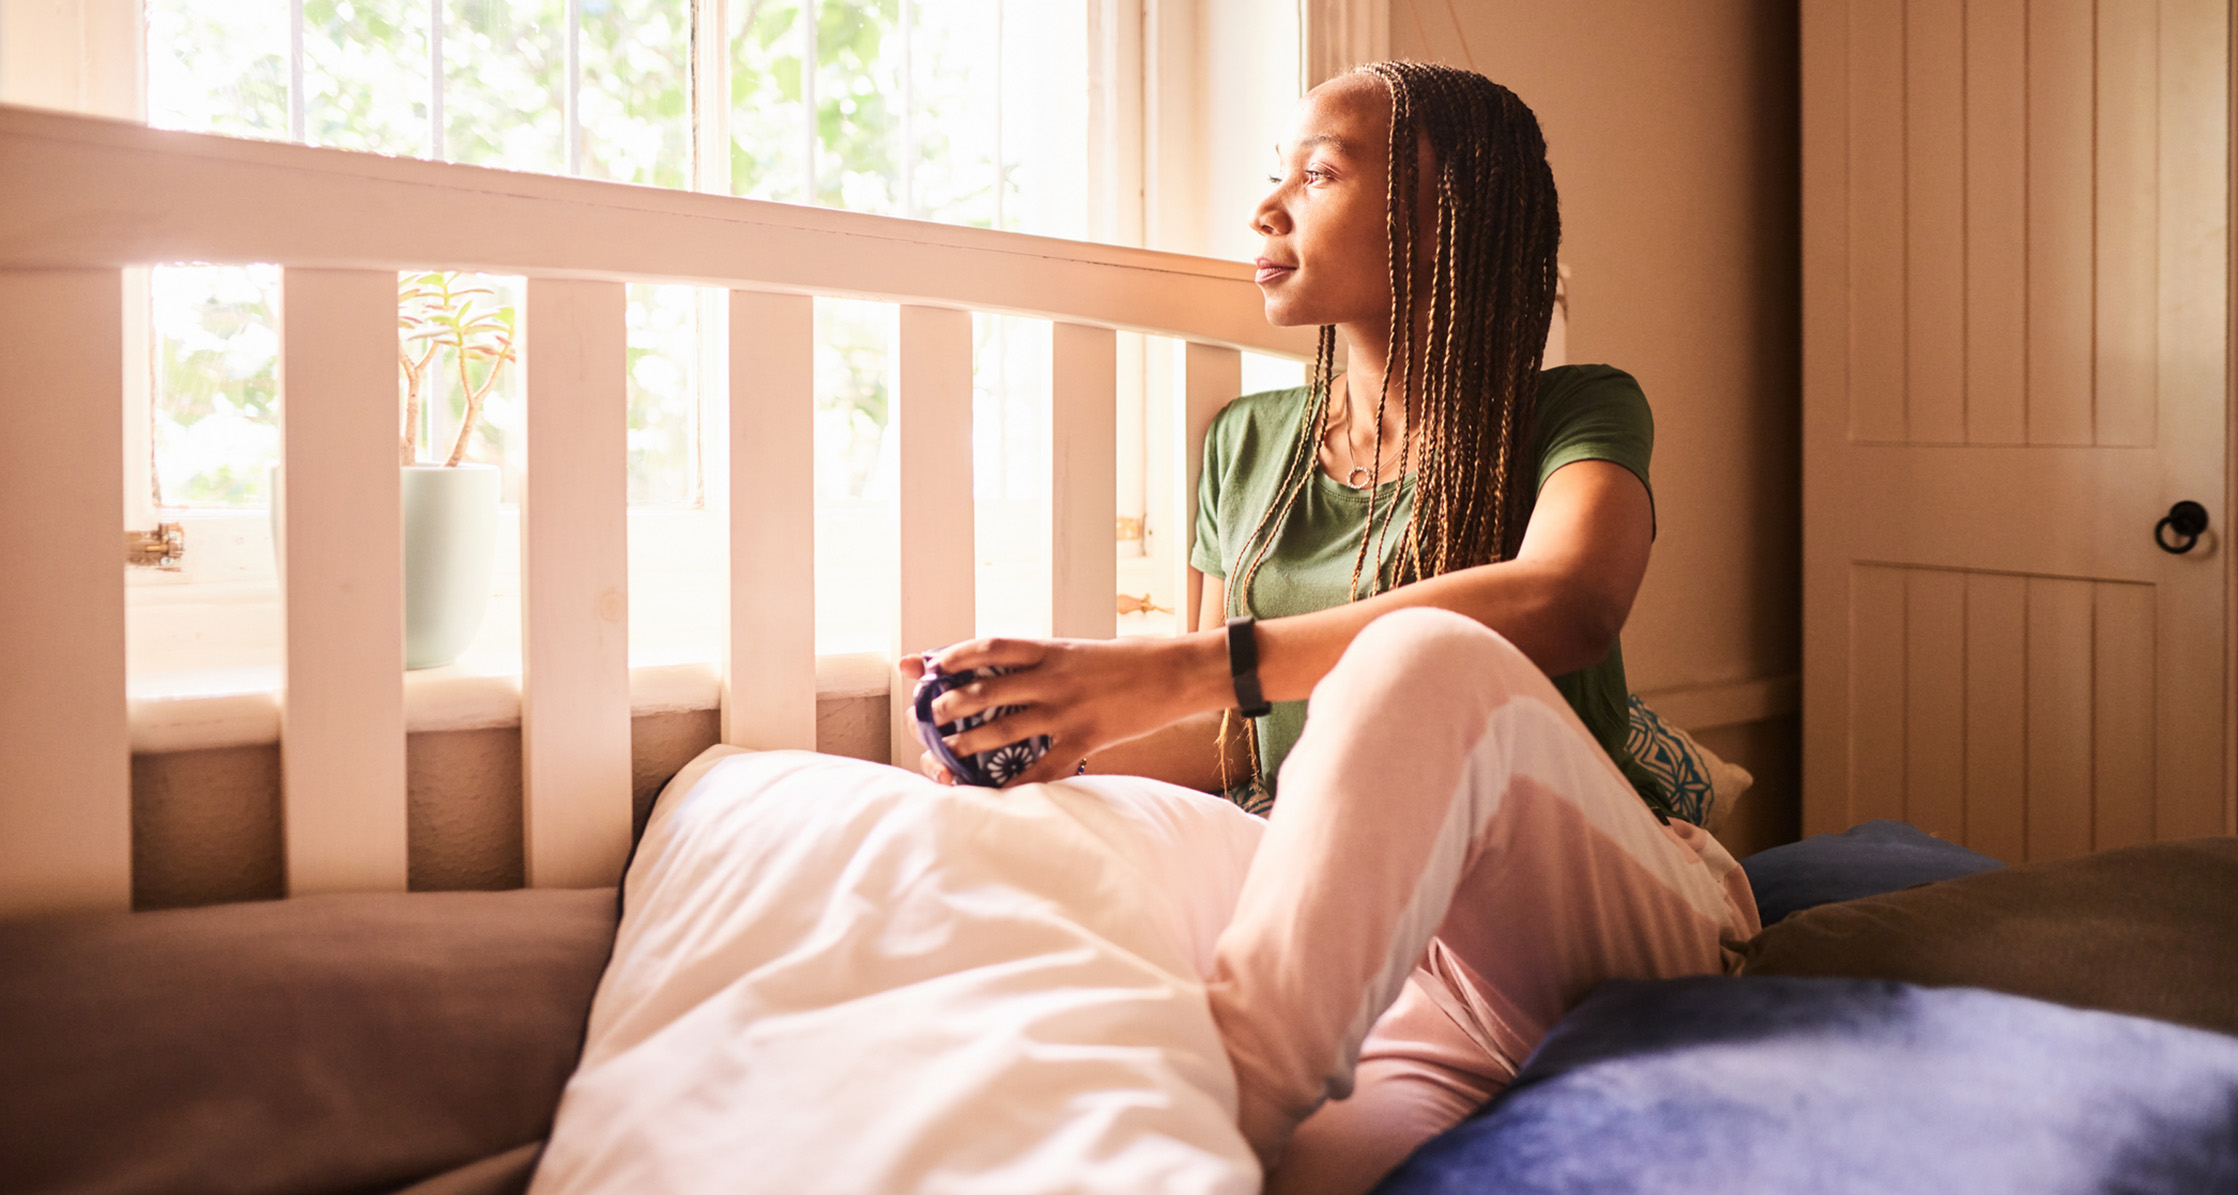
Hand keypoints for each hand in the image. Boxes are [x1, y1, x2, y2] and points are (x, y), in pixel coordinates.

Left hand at [901, 632, 1226, 786]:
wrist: (1177, 672)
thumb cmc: (1131, 660)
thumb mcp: (1082, 650)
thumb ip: (1046, 661)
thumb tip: (1010, 671)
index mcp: (1051, 647)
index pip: (990, 646)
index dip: (953, 654)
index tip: (929, 663)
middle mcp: (1052, 676)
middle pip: (985, 688)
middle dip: (950, 701)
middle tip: (930, 714)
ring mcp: (1067, 709)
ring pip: (1003, 727)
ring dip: (969, 739)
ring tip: (947, 749)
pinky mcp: (1086, 737)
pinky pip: (1042, 768)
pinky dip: (1015, 783)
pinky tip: (994, 793)